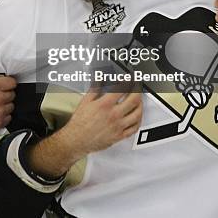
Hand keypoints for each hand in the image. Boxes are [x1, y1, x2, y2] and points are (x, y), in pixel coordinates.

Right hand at [26, 88, 142, 177]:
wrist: (77, 139)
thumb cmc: (80, 122)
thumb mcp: (85, 101)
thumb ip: (95, 88)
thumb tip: (100, 78)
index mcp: (104, 105)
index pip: (121, 89)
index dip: (127, 81)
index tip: (129, 78)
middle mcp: (113, 115)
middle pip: (133, 100)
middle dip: (138, 90)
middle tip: (137, 86)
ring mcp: (118, 126)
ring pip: (137, 114)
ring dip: (141, 104)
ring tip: (139, 99)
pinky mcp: (119, 136)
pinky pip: (134, 128)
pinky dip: (138, 120)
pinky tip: (137, 116)